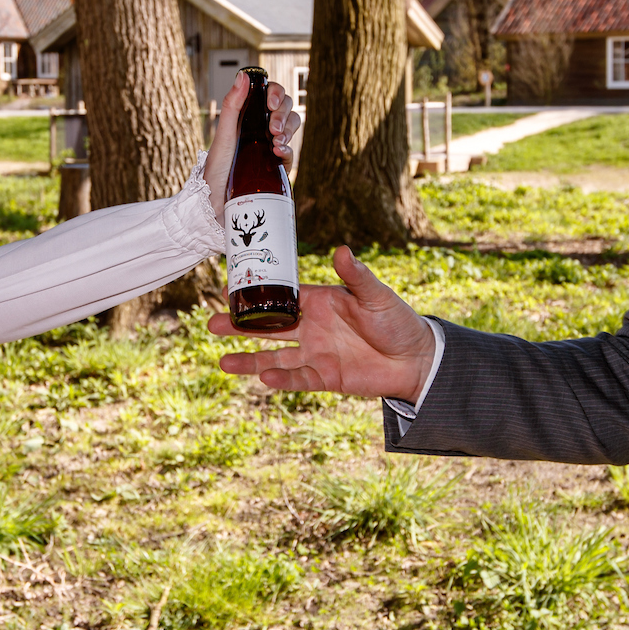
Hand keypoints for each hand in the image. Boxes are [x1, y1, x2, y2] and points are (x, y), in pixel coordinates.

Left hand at [205, 71, 301, 225]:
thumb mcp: (223, 134)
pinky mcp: (276, 168)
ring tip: (275, 140)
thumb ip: (233, 104)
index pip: (272, 95)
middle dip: (283, 114)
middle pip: (287, 109)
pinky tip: (278, 152)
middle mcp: (261, 130)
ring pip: (292, 128)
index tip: (270, 103)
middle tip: (271, 127)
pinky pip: (291, 153)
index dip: (277, 94)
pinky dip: (288, 149)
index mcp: (249, 117)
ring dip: (288, 129)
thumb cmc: (214, 169)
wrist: (215, 203)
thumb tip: (243, 75)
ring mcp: (270, 148)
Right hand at [208, 245, 437, 400]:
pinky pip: (297, 379)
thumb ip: (356, 276)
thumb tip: (341, 250)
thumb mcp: (376, 296)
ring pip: (274, 357)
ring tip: (223, 362)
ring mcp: (315, 354)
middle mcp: (312, 327)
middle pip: (268, 327)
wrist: (416, 360)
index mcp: (320, 302)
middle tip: (212, 325)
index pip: (281, 297)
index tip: (227, 290)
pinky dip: (281, 380)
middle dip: (240, 327)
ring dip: (249, 360)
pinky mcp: (324, 378)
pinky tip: (263, 378)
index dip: (255, 294)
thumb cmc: (398, 321)